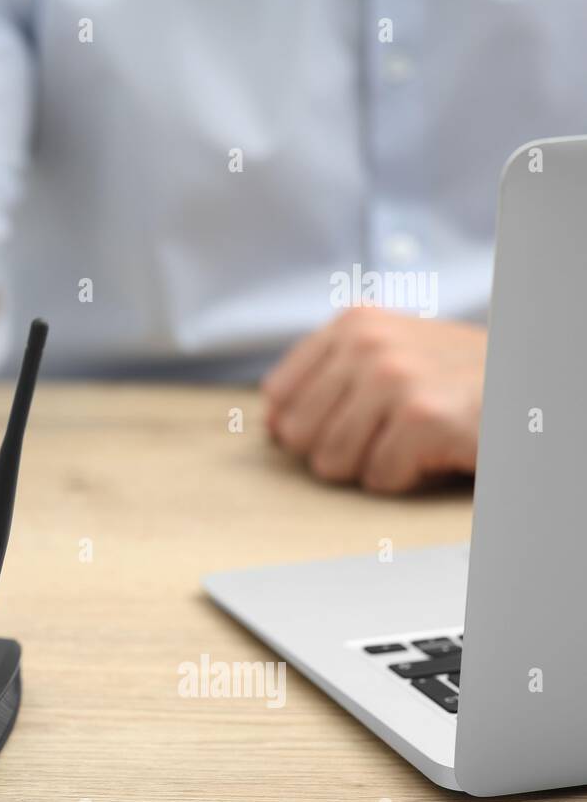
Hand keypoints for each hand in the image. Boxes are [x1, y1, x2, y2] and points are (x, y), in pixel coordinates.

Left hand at [261, 305, 485, 492]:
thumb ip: (328, 380)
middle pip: (298, 435)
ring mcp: (394, 377)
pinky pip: (379, 478)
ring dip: (374, 465)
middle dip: (339, 449)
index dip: (305, 425)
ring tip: (413, 439)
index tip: (351, 420)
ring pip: (332, 462)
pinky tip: (437, 450)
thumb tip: (270, 424)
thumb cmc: (459, 382)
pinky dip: (409, 478)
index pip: (278, 396)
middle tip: (390, 431)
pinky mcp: (423, 417)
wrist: (531, 390)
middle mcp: (368, 341)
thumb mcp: (391, 357)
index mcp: (353, 323)